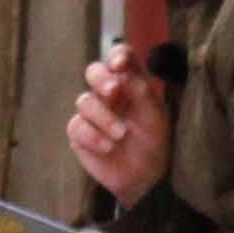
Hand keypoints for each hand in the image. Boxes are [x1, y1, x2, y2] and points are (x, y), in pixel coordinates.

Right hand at [69, 48, 170, 206]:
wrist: (145, 177)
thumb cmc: (154, 142)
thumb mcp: (155, 116)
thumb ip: (141, 92)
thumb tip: (121, 73)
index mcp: (130, 83)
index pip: (119, 57)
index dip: (116, 55)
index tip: (120, 65)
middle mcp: (108, 94)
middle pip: (94, 71)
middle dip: (101, 79)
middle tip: (114, 91)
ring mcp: (92, 113)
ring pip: (84, 101)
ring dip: (104, 118)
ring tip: (121, 135)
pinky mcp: (79, 133)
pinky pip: (77, 126)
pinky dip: (93, 137)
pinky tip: (109, 148)